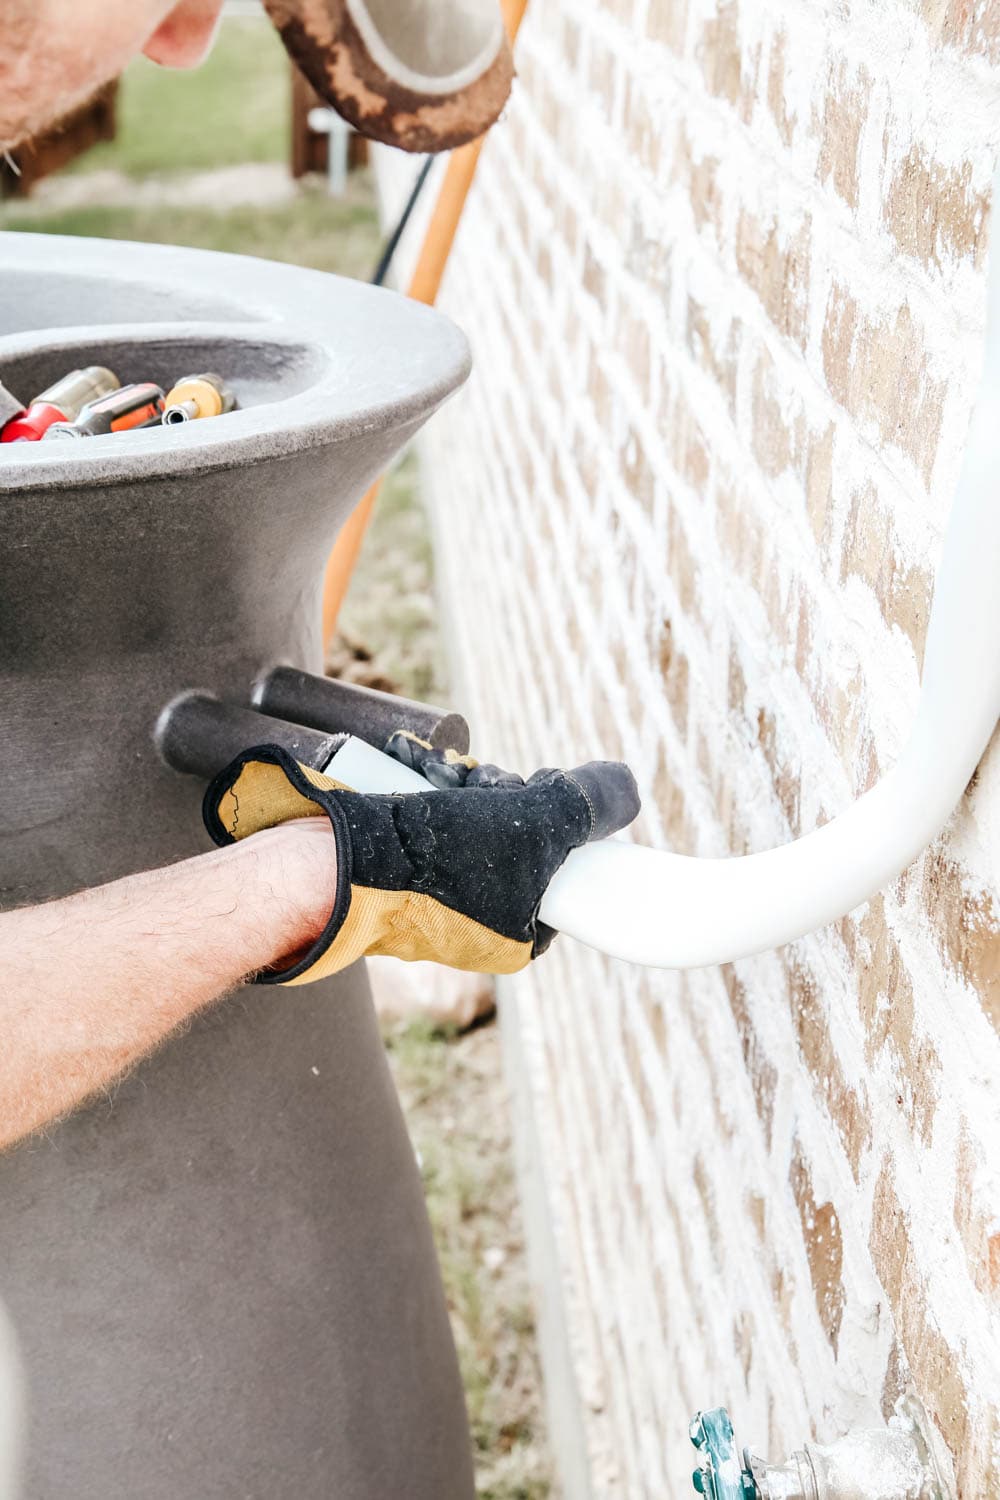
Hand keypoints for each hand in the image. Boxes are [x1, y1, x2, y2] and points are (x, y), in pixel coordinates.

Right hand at [202, 743, 639, 984]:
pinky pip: (424, 809)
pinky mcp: (391, 861)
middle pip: (515, 833)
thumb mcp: (534, 826)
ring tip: (433, 776)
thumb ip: (586, 806)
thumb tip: (627, 788)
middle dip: (497, 793)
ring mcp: (432, 892)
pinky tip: (405, 767)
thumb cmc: (434, 859)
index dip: (554, 818)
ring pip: (469, 814)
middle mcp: (476, 920)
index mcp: (515, 936)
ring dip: (456, 781)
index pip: (560, 869)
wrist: (327, 865)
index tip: (536, 790)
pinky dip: (417, 782)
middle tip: (477, 785)